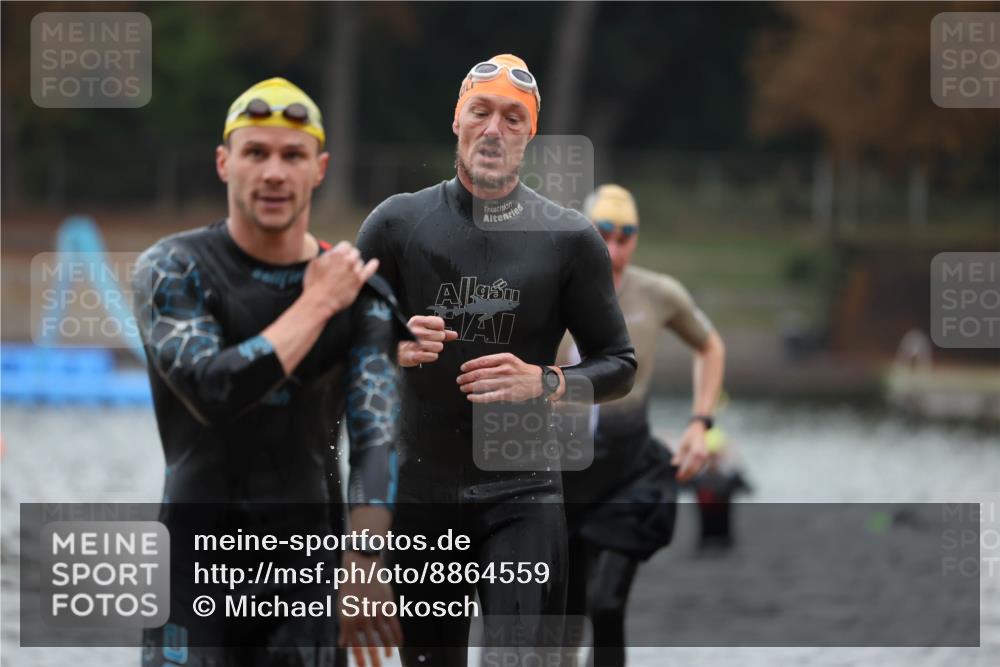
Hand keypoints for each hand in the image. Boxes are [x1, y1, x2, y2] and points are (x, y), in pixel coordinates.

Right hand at [303, 241, 378, 318]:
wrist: (319, 300)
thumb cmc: (314, 284)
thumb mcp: (314, 263)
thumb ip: (326, 256)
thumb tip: (331, 253)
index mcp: (336, 254)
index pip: (346, 245)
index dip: (343, 250)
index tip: (342, 255)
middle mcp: (348, 260)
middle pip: (355, 253)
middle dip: (350, 257)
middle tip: (344, 265)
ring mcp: (355, 271)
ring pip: (360, 262)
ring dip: (355, 265)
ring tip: (348, 273)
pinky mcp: (359, 281)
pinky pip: (369, 271)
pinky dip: (373, 266)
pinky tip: (374, 263)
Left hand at [337, 551, 401, 666]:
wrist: (361, 568)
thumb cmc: (350, 590)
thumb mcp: (342, 608)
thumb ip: (344, 629)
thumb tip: (343, 645)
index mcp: (349, 620)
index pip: (355, 645)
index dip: (360, 659)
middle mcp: (362, 617)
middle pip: (371, 644)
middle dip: (374, 659)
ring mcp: (376, 611)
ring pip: (384, 636)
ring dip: (387, 648)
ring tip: (388, 656)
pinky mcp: (387, 605)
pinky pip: (394, 624)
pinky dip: (397, 635)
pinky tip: (398, 643)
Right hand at [398, 315, 457, 366]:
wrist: (396, 351)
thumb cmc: (411, 338)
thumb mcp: (423, 329)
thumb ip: (440, 331)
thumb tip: (454, 335)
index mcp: (417, 321)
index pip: (440, 323)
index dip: (439, 329)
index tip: (433, 331)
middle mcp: (415, 331)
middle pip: (441, 336)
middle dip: (437, 340)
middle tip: (428, 341)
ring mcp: (414, 344)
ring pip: (439, 346)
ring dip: (434, 349)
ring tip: (425, 348)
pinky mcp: (413, 356)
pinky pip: (433, 356)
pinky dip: (430, 357)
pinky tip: (424, 354)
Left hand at [457, 353, 560, 402]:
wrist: (539, 380)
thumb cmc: (522, 370)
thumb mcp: (510, 360)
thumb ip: (496, 361)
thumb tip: (477, 366)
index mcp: (505, 359)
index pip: (483, 361)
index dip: (470, 365)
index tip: (463, 368)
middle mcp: (504, 370)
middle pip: (480, 373)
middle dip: (466, 377)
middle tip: (460, 379)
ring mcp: (505, 382)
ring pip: (482, 385)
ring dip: (469, 386)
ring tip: (463, 388)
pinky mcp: (507, 394)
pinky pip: (488, 396)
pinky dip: (477, 397)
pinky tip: (471, 397)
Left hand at [672, 421, 708, 481]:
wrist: (701, 426)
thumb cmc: (691, 434)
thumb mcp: (683, 444)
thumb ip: (679, 455)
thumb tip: (674, 465)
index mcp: (696, 452)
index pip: (690, 468)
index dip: (684, 474)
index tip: (678, 478)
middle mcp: (704, 455)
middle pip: (696, 470)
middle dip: (688, 476)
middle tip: (681, 479)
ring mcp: (709, 455)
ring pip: (701, 469)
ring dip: (694, 473)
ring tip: (686, 475)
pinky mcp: (711, 455)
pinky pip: (706, 465)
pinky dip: (700, 469)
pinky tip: (694, 471)